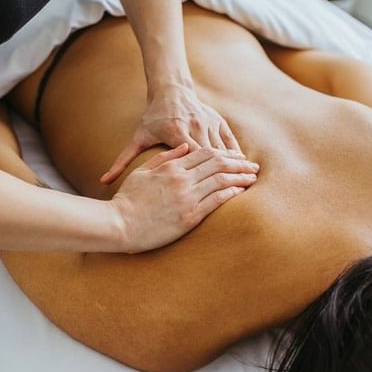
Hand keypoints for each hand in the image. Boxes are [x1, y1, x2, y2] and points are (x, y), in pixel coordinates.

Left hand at [101, 85, 241, 183]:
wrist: (169, 90)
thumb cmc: (152, 118)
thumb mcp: (138, 138)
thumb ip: (122, 160)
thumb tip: (103, 181)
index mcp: (176, 133)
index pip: (194, 158)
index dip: (204, 175)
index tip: (212, 191)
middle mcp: (195, 126)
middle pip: (214, 154)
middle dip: (228, 171)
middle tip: (242, 188)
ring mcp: (207, 122)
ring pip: (224, 147)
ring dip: (236, 163)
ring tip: (248, 179)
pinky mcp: (216, 118)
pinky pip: (229, 138)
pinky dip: (236, 151)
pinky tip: (243, 165)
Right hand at [109, 144, 258, 253]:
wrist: (119, 224)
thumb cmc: (127, 199)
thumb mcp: (142, 172)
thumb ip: (164, 158)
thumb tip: (183, 147)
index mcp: (170, 167)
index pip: (204, 153)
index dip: (224, 154)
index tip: (236, 156)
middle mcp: (181, 179)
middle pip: (217, 164)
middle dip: (238, 163)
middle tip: (252, 165)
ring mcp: (186, 197)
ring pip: (221, 181)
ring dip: (240, 177)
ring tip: (252, 178)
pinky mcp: (189, 217)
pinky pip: (216, 201)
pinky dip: (230, 193)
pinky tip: (240, 191)